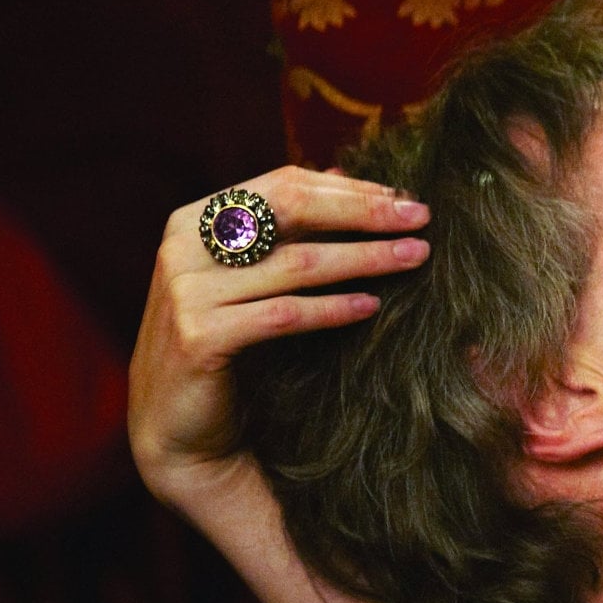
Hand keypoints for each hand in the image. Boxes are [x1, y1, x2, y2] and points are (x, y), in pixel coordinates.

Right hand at [130, 166, 427, 507]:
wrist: (180, 429)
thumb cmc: (225, 345)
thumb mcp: (250, 279)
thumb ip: (284, 228)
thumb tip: (341, 173)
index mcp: (195, 221)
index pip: (283, 186)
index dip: (349, 190)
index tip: (405, 200)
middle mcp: (184, 248)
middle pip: (290, 210)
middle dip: (364, 212)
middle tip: (423, 218)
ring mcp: (187, 293)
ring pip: (295, 263)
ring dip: (364, 258)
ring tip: (414, 257)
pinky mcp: (199, 338)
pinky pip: (283, 315)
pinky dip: (332, 309)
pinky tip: (372, 307)